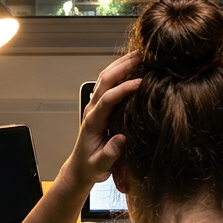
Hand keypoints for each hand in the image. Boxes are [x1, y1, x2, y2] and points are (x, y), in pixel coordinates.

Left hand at [60, 52, 141, 186]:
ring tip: (139, 54)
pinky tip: (132, 65)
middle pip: (104, 81)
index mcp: (93, 122)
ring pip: (105, 78)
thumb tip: (121, 140)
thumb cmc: (91, 167)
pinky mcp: (100, 106)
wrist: (81, 168)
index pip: (107, 100)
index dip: (123, 89)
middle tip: (141, 55)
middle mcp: (92, 110)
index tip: (140, 82)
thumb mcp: (100, 166)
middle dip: (122, 66)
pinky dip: (119, 70)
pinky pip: (108, 83)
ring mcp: (95, 106)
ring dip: (120, 64)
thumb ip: (109, 154)